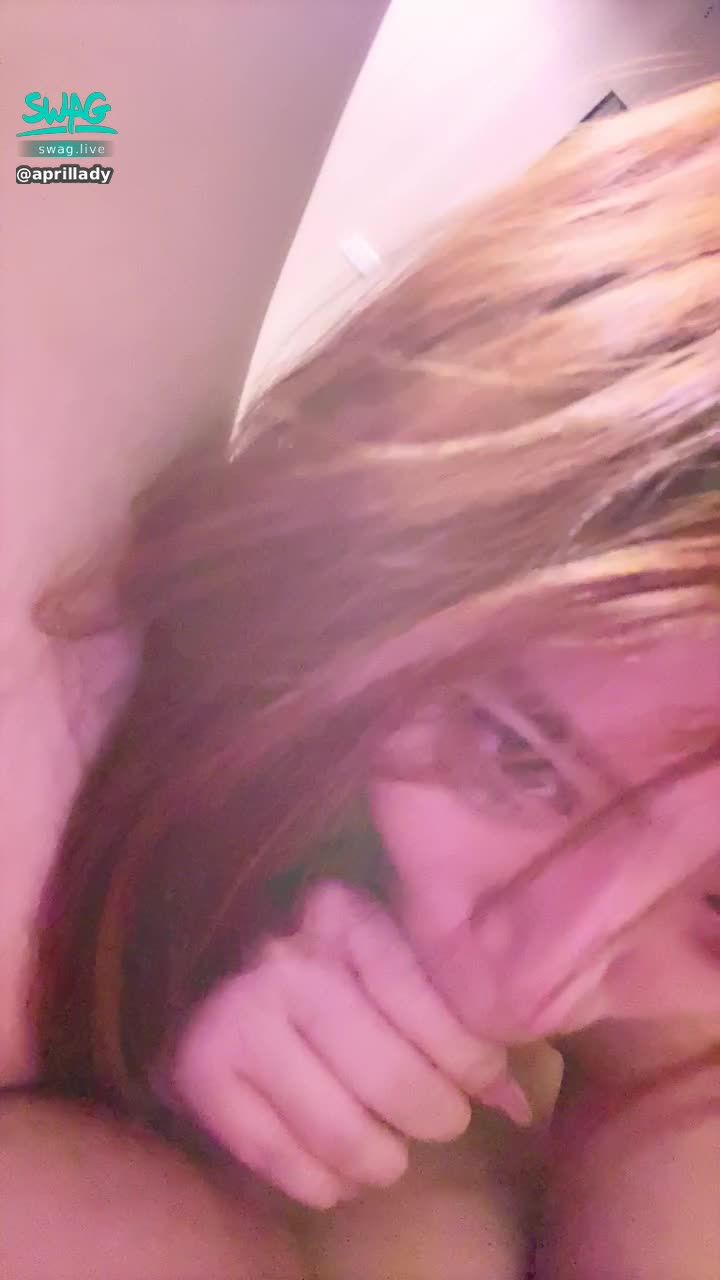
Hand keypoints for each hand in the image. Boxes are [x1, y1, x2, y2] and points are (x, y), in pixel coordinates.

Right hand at [165, 881, 529, 1208]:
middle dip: (435, 1117)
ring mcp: (237, 1013)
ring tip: (390, 1155)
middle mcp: (287, 959)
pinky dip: (323, 1184)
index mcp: (346, 916)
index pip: (435, 1007)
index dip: (474, 1064)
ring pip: (342, 1133)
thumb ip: (457, 1014)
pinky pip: (282, 1161)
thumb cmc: (332, 970)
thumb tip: (520, 1105)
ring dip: (384, 1162)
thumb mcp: (394, 961)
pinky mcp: (199, 1068)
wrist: (213, 968)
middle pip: (393, 1081)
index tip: (485, 1084)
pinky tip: (336, 1173)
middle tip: (441, 1120)